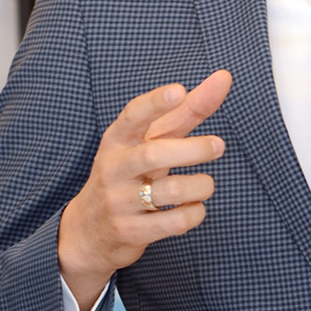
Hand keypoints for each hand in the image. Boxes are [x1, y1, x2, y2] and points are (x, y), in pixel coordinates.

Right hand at [58, 69, 231, 310]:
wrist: (87, 232)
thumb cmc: (130, 173)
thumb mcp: (150, 141)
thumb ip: (186, 111)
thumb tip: (223, 78)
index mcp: (118, 140)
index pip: (133, 115)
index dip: (156, 102)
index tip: (179, 89)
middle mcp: (114, 168)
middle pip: (154, 154)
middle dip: (192, 149)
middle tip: (219, 145)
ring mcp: (119, 202)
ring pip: (169, 191)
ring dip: (200, 186)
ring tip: (206, 184)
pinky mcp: (130, 232)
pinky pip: (174, 222)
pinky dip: (194, 213)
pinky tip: (193, 207)